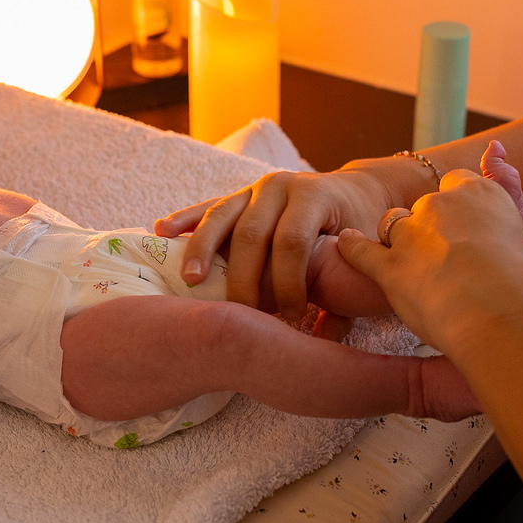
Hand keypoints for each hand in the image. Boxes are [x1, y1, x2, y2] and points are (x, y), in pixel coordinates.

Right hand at [154, 167, 390, 320]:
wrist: (356, 194)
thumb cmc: (357, 233)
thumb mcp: (359, 258)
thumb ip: (345, 297)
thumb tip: (325, 336)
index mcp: (315, 196)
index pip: (292, 242)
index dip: (288, 282)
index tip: (291, 317)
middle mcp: (281, 186)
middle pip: (252, 233)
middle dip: (243, 277)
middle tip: (241, 314)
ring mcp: (256, 188)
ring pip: (222, 216)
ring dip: (202, 249)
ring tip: (190, 279)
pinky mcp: (239, 196)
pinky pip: (209, 208)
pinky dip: (186, 219)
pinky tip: (162, 230)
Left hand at [335, 143, 522, 360]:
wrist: (505, 317)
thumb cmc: (519, 279)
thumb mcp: (518, 221)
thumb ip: (504, 181)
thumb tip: (493, 146)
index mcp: (474, 191)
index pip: (454, 186)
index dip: (456, 211)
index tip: (463, 231)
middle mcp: (439, 205)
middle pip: (423, 209)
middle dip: (429, 231)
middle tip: (447, 262)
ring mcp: (411, 235)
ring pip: (392, 226)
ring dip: (399, 242)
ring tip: (415, 269)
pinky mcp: (390, 267)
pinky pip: (361, 250)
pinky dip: (352, 248)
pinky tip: (347, 243)